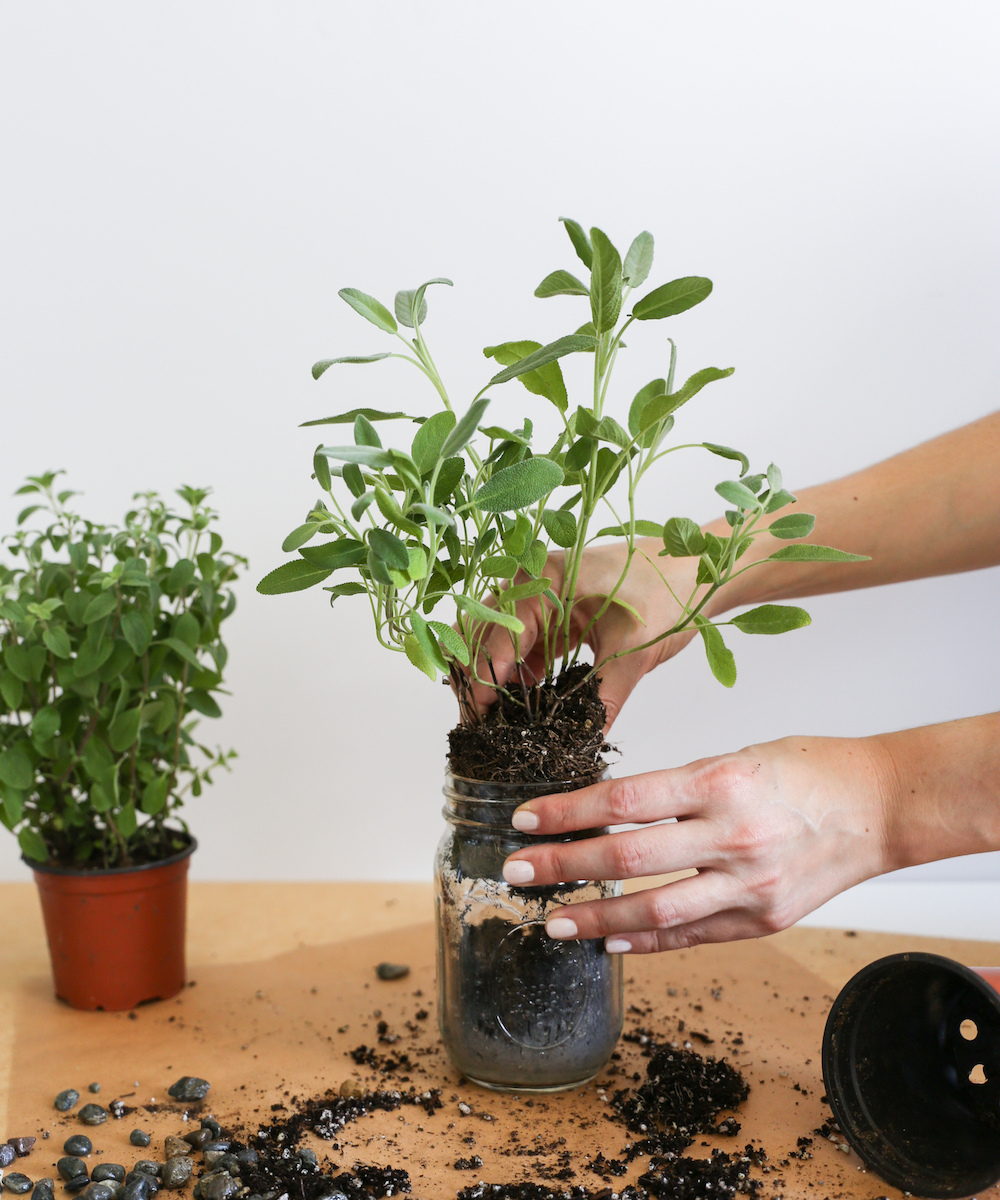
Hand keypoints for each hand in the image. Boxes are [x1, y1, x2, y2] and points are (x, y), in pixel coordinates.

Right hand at [469, 538, 702, 730]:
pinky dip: (514, 674)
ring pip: (492, 639)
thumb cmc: (669, 592)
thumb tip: (583, 746)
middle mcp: (529, 582)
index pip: (495, 635)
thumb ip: (604, 699)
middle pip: (479, 633)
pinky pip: (516, 645)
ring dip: (492, 677)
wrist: (695, 569)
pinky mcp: (549, 613)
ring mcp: (536, 596)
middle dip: (476, 679)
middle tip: (483, 725)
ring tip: (501, 720)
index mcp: (543, 580)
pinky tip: (525, 704)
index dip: (483, 681)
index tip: (481, 721)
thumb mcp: (634, 651)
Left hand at [500, 734, 893, 952]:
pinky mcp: (763, 920)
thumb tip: (610, 816)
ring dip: (595, 917)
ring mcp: (749, 885)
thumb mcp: (734, 758)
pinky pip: (692, 934)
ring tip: (552, 921)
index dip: (566, 812)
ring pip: (655, 909)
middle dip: (562, 866)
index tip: (525, 819)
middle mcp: (731, 836)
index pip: (622, 799)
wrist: (879, 807)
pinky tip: (610, 940)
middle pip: (627, 856)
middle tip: (517, 871)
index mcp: (719, 782)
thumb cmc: (806, 769)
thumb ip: (677, 791)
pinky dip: (647, 940)